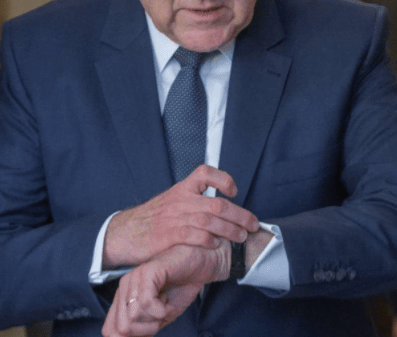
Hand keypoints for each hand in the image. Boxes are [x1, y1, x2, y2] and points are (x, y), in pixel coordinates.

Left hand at [102, 243, 229, 336]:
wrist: (204, 264)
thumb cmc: (183, 287)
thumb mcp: (158, 316)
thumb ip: (139, 328)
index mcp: (124, 297)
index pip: (110, 329)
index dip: (135, 335)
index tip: (154, 327)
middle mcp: (124, 286)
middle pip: (122, 327)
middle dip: (146, 329)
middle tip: (161, 317)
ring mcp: (135, 277)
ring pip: (134, 316)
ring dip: (156, 319)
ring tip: (167, 306)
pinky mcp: (148, 272)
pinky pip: (147, 303)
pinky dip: (161, 310)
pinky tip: (169, 302)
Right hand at [103, 165, 258, 267]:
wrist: (124, 233)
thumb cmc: (153, 218)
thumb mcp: (173, 200)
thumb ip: (195, 199)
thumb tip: (223, 205)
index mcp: (182, 188)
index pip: (205, 172)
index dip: (223, 179)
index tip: (234, 191)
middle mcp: (180, 200)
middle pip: (217, 203)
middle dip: (240, 215)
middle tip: (252, 224)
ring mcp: (174, 217)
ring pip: (210, 220)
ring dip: (230, 230)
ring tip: (241, 237)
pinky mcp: (167, 236)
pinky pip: (193, 235)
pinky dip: (208, 240)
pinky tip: (216, 244)